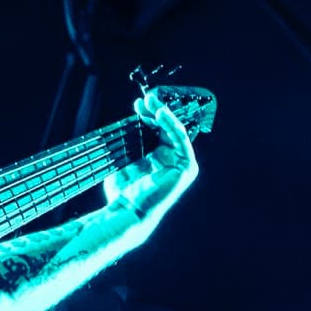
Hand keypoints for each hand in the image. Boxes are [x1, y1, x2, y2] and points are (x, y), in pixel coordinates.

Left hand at [101, 90, 197, 236]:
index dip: (148, 116)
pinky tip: (160, 113)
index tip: (137, 104)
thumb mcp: (123, 161)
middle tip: (145, 99)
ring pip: (174, 131)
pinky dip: (171, 124)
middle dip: (156, 111)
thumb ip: (128, 143)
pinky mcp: (187, 167)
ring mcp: (181, 164)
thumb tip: (126, 121)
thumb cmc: (123, 192)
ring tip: (152, 102)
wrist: (128, 211)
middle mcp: (171, 160)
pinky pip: (180, 139)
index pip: (157, 131)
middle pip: (166, 128)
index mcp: (157, 159)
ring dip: (164, 114)